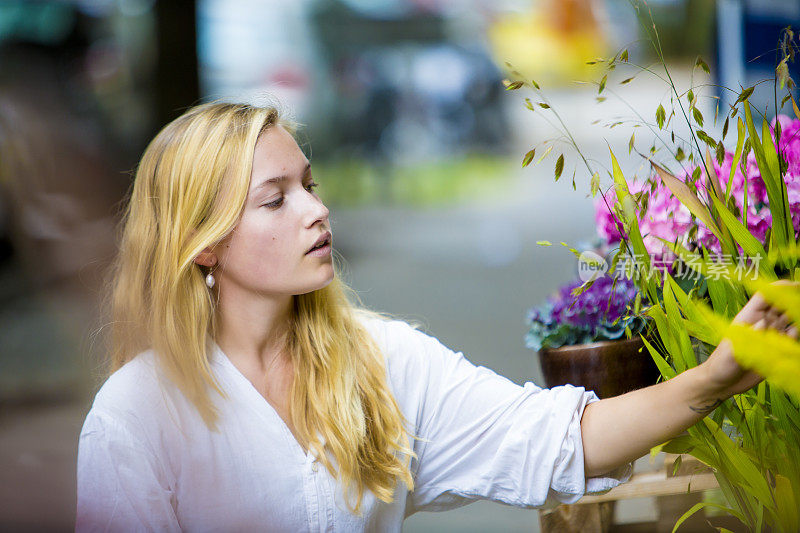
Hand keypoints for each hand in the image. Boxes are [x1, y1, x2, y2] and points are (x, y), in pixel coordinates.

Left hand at [701, 282, 797, 397]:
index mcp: (748, 317)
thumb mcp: (732, 351)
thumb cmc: (721, 364)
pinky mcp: (776, 349)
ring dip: (798, 317)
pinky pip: (791, 337)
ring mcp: (770, 336)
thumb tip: (764, 322)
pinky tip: (796, 335)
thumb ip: (748, 338)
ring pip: (789, 320)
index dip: (780, 288)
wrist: (723, 383)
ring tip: (799, 321)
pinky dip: (797, 334)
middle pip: (782, 305)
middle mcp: (761, 323)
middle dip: (794, 301)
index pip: (765, 296)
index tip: (797, 286)